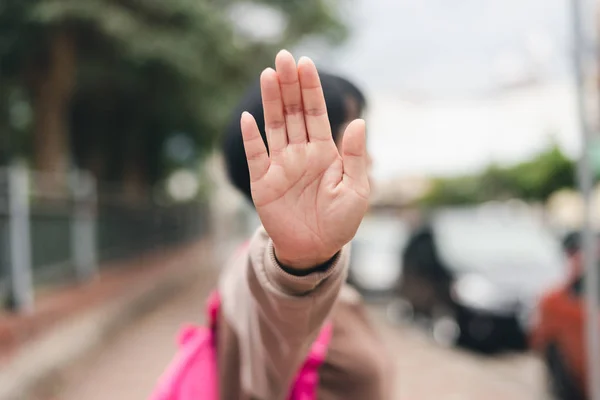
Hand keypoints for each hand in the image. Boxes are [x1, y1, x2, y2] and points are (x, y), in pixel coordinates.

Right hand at [240, 50, 369, 268]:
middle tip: (283, 57)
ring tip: (268, 74)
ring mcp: (280, 166)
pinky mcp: (263, 182)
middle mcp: (301, 153)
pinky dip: (251, 138)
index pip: (316, 113)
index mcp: (325, 152)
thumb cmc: (340, 222)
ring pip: (274, 126)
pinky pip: (256, 156)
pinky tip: (248, 118)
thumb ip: (355, 157)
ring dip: (271, 102)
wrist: (315, 250)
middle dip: (289, 85)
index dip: (311, 89)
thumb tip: (358, 122)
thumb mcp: (357, 190)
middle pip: (293, 112)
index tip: (306, 63)